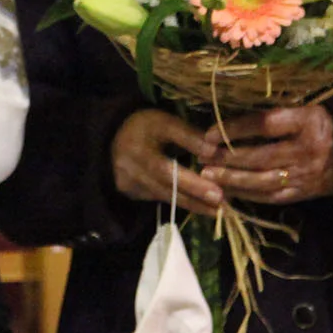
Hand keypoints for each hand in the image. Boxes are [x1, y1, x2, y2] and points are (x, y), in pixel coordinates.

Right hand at [110, 108, 226, 215]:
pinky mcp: (128, 191)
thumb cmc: (148, 128)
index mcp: (145, 131)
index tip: (214, 156)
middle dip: (195, 189)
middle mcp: (133, 155)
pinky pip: (158, 198)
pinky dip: (180, 202)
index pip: (171, 134)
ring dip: (193, 202)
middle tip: (220, 198)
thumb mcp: (167, 122)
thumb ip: (190, 136)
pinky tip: (200, 206)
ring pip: (164, 193)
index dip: (191, 146)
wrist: (112, 140)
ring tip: (218, 210)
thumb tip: (216, 151)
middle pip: (165, 176)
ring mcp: (128, 176)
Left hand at [200, 105, 332, 204]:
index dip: (234, 128)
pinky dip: (248, 196)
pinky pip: (272, 197)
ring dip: (232, 179)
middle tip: (201, 157)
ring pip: (263, 181)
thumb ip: (276, 109)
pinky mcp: (306, 193)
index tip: (209, 133)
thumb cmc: (324, 123)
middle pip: (260, 156)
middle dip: (227, 158)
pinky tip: (229, 191)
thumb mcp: (307, 106)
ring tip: (208, 175)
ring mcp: (308, 175)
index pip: (265, 124)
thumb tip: (229, 109)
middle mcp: (310, 150)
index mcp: (309, 120)